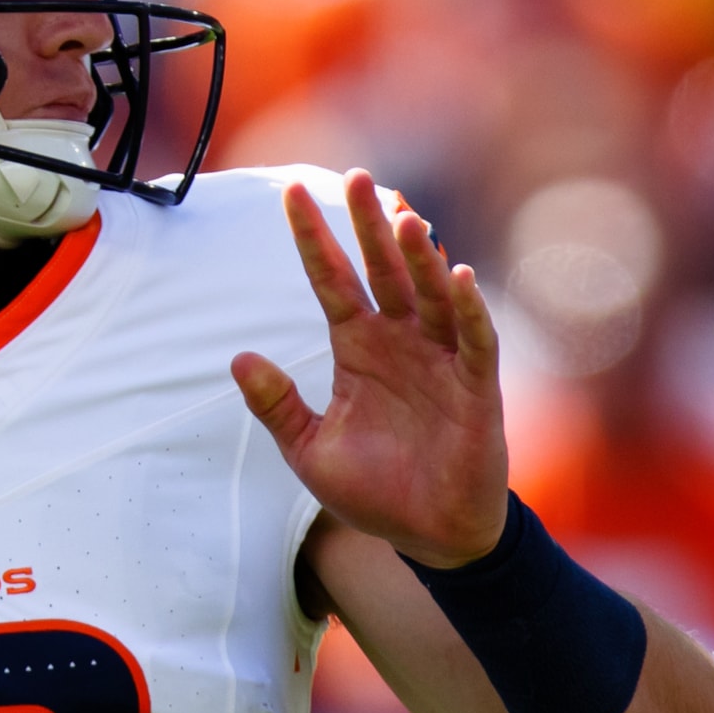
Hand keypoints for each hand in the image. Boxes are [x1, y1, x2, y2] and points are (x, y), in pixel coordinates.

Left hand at [230, 170, 506, 567]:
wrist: (429, 536)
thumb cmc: (375, 491)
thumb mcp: (309, 450)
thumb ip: (277, 406)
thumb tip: (238, 358)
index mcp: (359, 349)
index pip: (332, 281)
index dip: (314, 240)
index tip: (289, 192)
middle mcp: (401, 343)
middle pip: (383, 272)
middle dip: (369, 226)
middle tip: (356, 177)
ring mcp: (441, 361)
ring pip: (430, 295)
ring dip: (418, 257)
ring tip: (402, 216)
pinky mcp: (476, 389)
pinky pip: (474, 340)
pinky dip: (469, 309)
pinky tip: (459, 275)